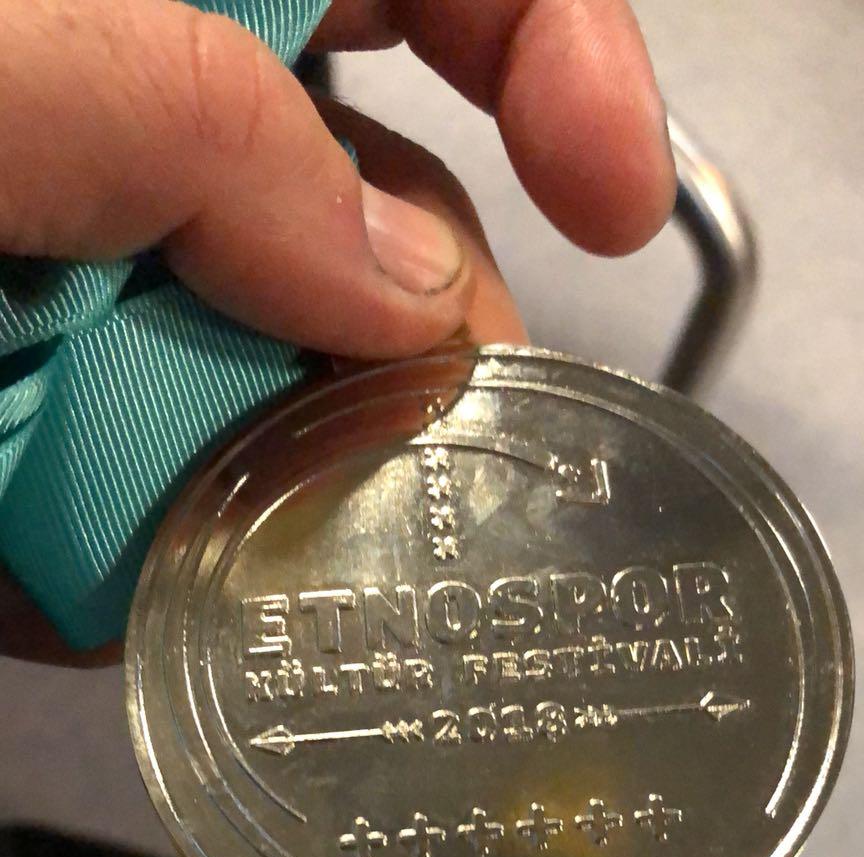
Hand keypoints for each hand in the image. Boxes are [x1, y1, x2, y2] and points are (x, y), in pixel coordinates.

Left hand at [0, 0, 673, 662]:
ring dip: (263, 483)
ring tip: (199, 557)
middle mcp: (153, 148)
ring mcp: (106, 296)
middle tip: (427, 447)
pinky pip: (148, 489)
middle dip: (416, 338)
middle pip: (376, 201)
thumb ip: (196, 126)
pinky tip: (95, 595)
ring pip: (272, 380)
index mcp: (148, 1)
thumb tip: (408, 290)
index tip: (614, 209)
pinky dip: (144, 557)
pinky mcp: (54, 421)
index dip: (556, 56)